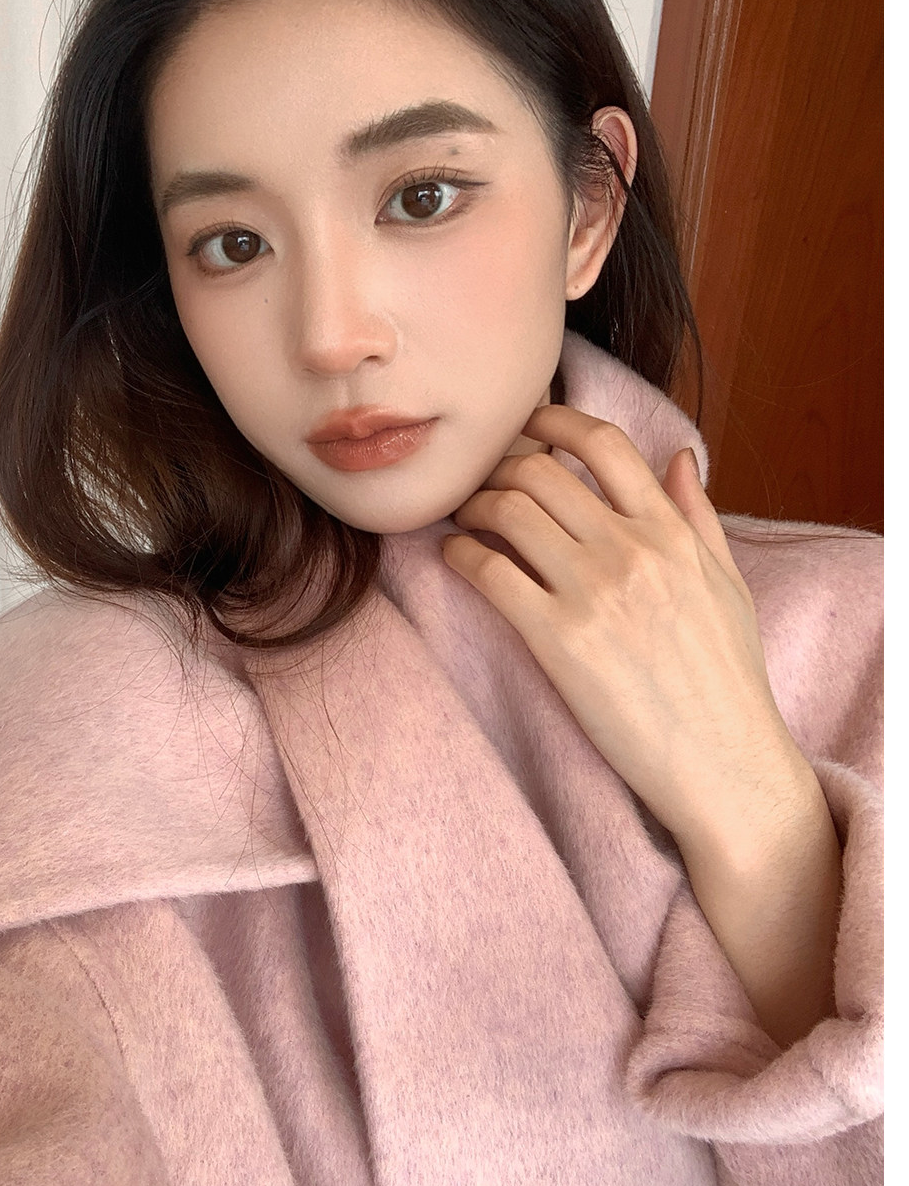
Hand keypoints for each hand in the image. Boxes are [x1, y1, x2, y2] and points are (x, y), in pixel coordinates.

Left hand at [442, 404, 813, 855]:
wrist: (724, 764)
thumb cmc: (728, 680)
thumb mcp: (729, 586)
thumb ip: (698, 517)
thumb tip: (678, 458)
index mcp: (672, 532)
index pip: (603, 443)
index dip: (553, 421)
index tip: (526, 427)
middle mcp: (631, 550)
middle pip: (540, 470)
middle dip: (498, 466)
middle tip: (480, 481)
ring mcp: (593, 592)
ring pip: (507, 511)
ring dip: (472, 505)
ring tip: (463, 518)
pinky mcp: (558, 639)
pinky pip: (490, 572)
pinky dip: (460, 555)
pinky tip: (456, 558)